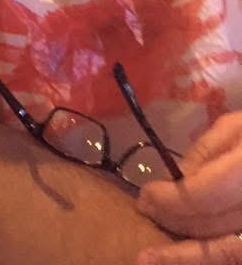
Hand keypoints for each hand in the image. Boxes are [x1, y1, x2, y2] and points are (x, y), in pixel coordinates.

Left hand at [135, 111, 241, 263]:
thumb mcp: (240, 125)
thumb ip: (208, 151)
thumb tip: (176, 178)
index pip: (202, 195)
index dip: (168, 199)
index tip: (144, 196)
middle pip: (212, 226)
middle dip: (172, 222)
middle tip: (146, 212)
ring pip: (228, 253)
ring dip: (188, 255)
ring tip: (153, 257)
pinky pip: (237, 253)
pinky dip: (213, 256)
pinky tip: (188, 254)